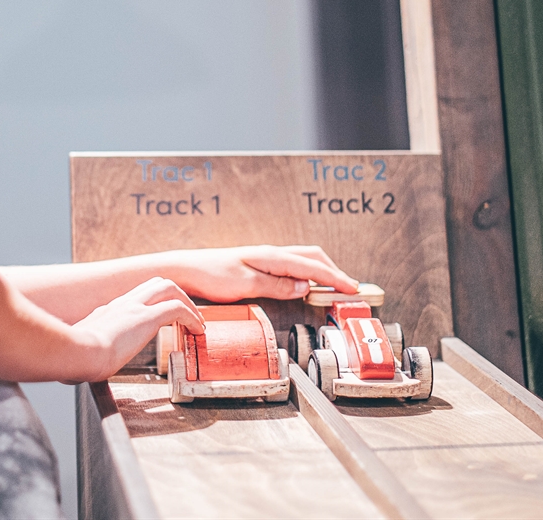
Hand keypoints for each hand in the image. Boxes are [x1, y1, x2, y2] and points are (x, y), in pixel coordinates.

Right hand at [68, 277, 203, 381]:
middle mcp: (122, 304)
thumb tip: (80, 371)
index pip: (136, 297)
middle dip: (176, 296)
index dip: (155, 303)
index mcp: (107, 311)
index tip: (162, 318)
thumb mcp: (80, 350)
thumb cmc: (74, 358)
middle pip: (155, 283)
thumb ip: (85, 353)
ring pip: (169, 288)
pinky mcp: (146, 318)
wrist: (76, 354)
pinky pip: (177, 309)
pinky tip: (197, 331)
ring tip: (197, 322)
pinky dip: (191, 317)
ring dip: (187, 303)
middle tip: (188, 315)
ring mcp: (134, 308)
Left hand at [170, 245, 359, 301]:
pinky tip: (307, 284)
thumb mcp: (245, 284)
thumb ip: (276, 285)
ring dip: (322, 271)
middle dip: (334, 271)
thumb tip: (304, 286)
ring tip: (335, 287)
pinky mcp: (261, 264)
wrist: (189, 268)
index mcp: (272, 256)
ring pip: (304, 259)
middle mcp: (272, 254)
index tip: (353, 289)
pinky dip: (308, 273)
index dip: (335, 278)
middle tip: (350, 289)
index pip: (312, 266)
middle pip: (313, 257)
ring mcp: (267, 258)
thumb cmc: (212, 275)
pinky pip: (292, 265)